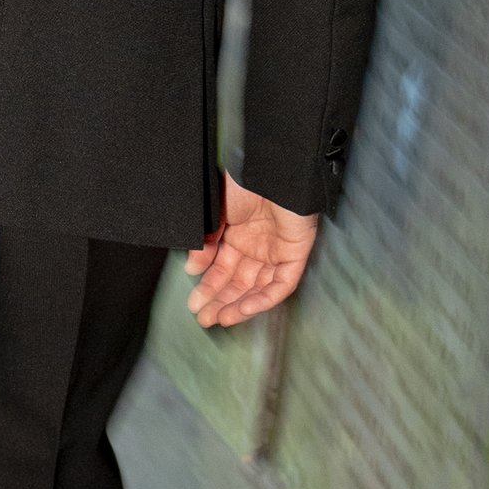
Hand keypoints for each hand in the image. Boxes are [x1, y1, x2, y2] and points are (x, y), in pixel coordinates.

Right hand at [186, 176, 318, 328]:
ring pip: (259, 288)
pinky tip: (243, 309)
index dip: (208, 286)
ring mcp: (277, 251)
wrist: (273, 169)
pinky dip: (264, 299)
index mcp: (237, 234)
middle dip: (221, 301)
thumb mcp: (215, 213)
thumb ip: (205, 242)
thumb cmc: (246, 181)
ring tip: (220, 319)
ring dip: (240, 305)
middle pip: (239, 282)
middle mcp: (257, 245)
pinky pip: (281, 284)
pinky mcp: (295, 254)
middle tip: (203, 318)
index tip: (194, 303)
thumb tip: (193, 268)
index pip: (222, 268)